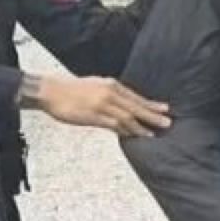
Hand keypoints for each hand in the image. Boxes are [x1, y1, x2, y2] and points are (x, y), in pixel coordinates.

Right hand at [27, 74, 170, 136]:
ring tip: (153, 134)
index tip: (165, 109)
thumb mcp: (96, 85)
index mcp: (111, 84)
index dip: (151, 104)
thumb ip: (110, 93)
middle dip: (153, 115)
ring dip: (141, 126)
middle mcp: (110, 93)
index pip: (136, 96)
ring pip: (127, 117)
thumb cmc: (72, 89)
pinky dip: (124, 131)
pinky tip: (132, 136)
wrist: (51, 91)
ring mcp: (102, 104)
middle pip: (136, 106)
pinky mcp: (93, 115)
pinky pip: (113, 125)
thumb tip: (124, 103)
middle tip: (168, 123)